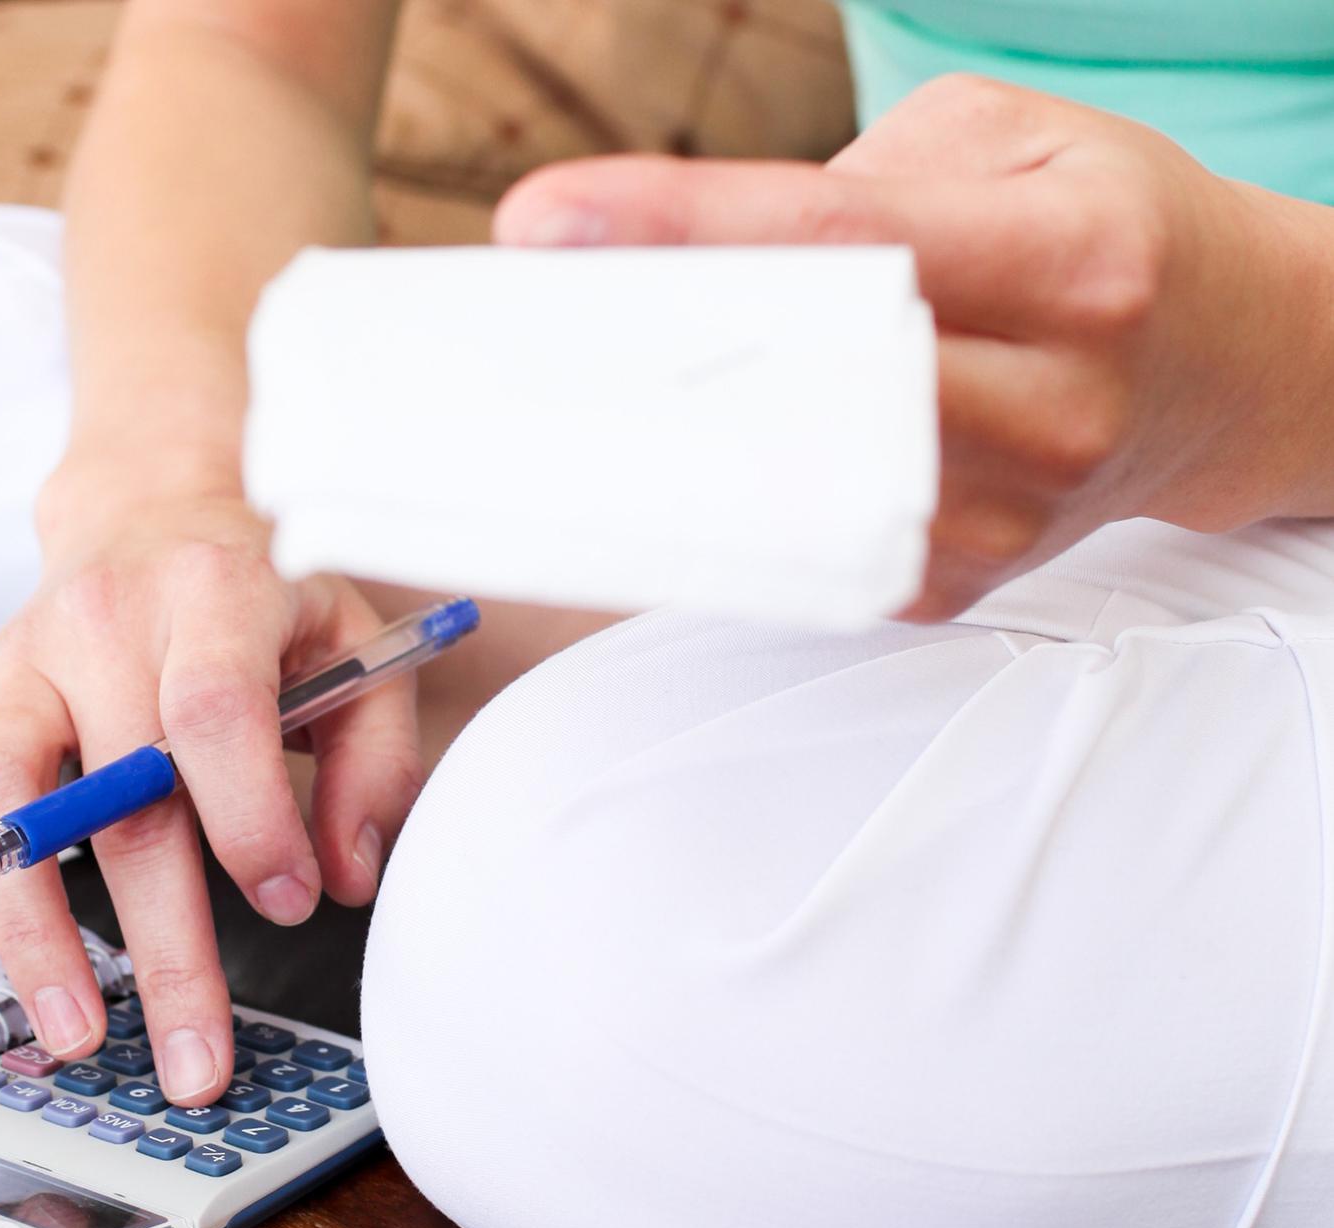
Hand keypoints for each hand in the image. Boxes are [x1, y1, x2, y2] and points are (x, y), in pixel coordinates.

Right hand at [0, 470, 420, 1103]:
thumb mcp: (356, 643)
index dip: (250, 819)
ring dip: (30, 931)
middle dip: (162, 947)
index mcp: (210, 596)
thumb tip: (341, 876)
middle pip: (118, 796)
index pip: (214, 713)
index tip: (289, 903)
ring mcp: (17, 664)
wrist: (153, 511)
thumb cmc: (254, 593)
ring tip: (73, 1030)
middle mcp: (101, 625)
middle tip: (192, 1059)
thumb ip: (375, 758)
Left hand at [494, 74, 1333, 618]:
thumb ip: (853, 184)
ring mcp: (1000, 515)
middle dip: (636, 363)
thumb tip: (675, 257)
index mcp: (1070, 261)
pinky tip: (614, 480)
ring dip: (642, 456)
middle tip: (502, 340)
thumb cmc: (1101, 233)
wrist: (1228, 370)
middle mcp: (1047, 404)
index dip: (676, 228)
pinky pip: (796, 555)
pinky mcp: (949, 582)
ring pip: (783, 494)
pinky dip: (698, 517)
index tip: (539, 222)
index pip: (836, 243)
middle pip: (797, 387)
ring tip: (526, 412)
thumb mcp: (1006, 144)